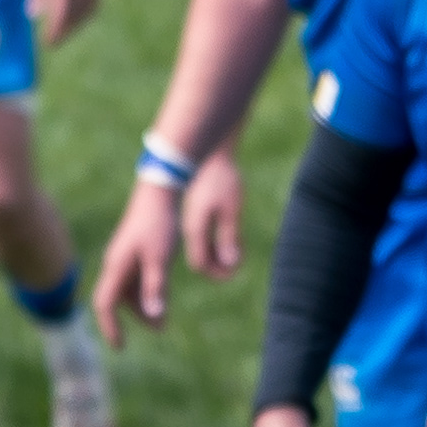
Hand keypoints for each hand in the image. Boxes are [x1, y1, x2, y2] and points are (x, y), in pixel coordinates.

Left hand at [31, 0, 101, 43]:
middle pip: (72, 21)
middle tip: (54, 40)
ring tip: (64, 30)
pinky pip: (92, 7)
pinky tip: (76, 17)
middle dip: (63, 33)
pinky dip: (84, 16)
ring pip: (84, 16)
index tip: (47, 44)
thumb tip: (32, 16)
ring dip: (74, 26)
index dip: (54, 35)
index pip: (59, 21)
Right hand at [92, 179, 177, 347]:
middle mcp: (115, 264)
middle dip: (136, 317)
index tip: (121, 346)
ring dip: (144, 305)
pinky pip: (136, 278)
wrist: (161, 190)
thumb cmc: (159, 224)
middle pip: (118, 300)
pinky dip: (148, 291)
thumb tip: (154, 316)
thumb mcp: (160, 259)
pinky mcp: (135, 250)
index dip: (110, 327)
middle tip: (160, 329)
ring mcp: (124, 257)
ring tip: (165, 317)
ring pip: (128, 290)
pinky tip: (163, 295)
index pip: (105, 305)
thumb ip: (155, 288)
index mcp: (116, 267)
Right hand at [181, 147, 246, 276]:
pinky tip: (229, 238)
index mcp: (195, 228)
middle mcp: (189, 227)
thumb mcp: (230, 207)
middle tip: (237, 266)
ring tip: (236, 252)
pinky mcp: (196, 213)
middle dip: (217, 267)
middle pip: (199, 259)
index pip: (200, 264)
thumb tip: (231, 264)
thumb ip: (229, 236)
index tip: (235, 271)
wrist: (211, 153)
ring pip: (201, 248)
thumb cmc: (222, 178)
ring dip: (217, 256)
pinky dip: (214, 244)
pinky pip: (202, 237)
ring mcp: (192, 220)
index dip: (217, 273)